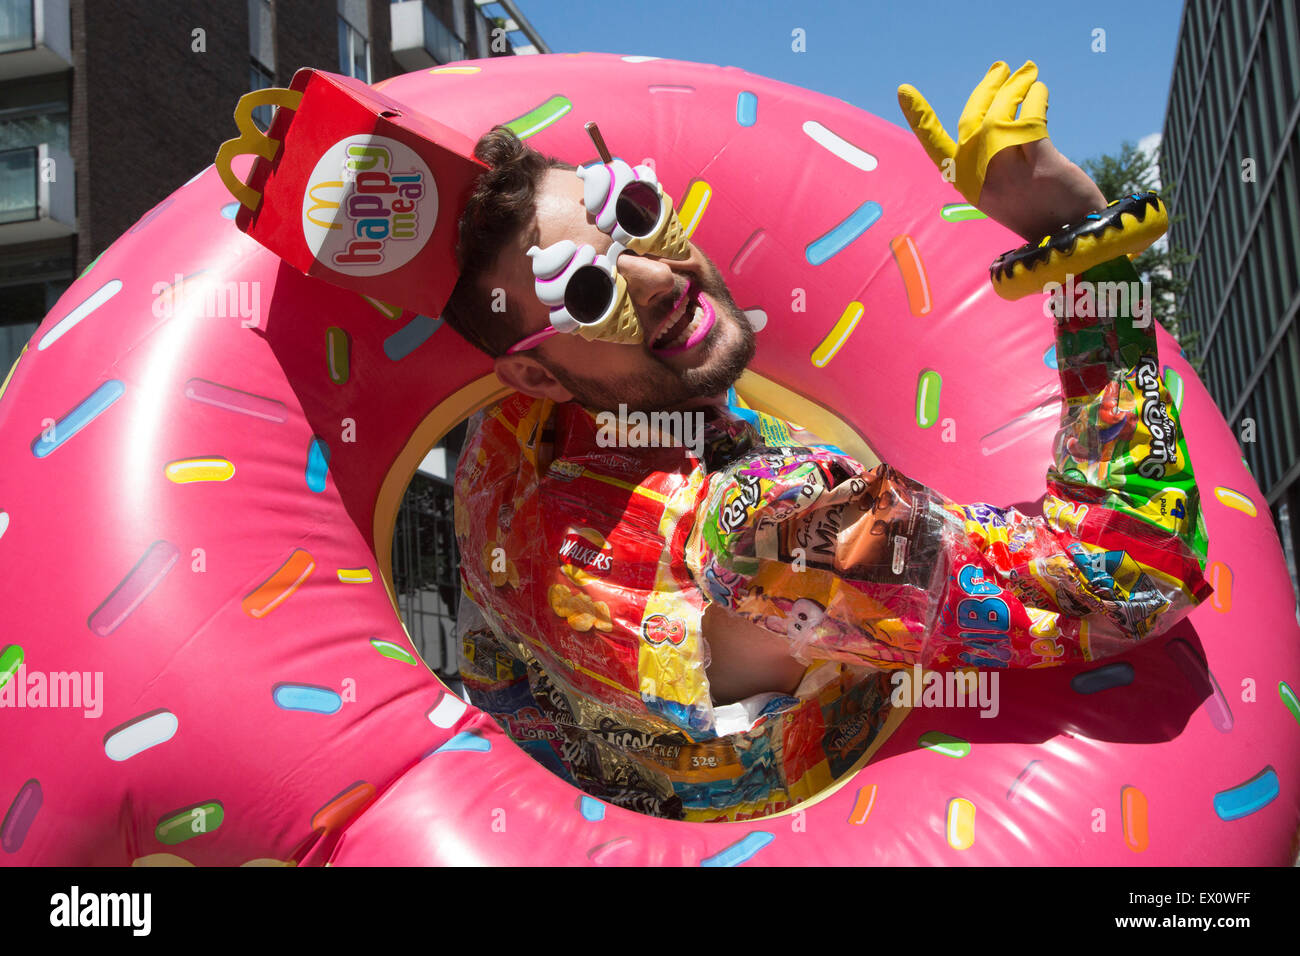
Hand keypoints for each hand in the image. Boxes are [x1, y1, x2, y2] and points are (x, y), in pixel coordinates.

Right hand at [899, 61, 1106, 241]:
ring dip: (1015, 87)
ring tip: (1028, 72)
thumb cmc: (1039, 212)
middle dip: (987, 88)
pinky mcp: (1041, 164)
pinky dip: (1037, 98)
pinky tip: (1041, 91)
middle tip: (1001, 68)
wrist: (1072, 236)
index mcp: (968, 185)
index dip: (919, 118)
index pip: (935, 147)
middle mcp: (982, 178)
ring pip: (1002, 114)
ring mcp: (1010, 171)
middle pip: (974, 119)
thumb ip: (993, 158)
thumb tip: (997, 111)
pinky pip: (1032, 119)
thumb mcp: (1004, 189)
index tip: (904, 91)